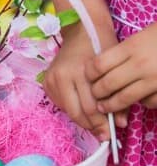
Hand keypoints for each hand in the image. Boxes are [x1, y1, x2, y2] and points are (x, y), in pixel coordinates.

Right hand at [43, 23, 117, 140]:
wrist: (80, 31)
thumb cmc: (100, 47)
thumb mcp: (112, 70)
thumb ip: (117, 97)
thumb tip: (119, 124)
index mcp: (79, 72)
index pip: (90, 107)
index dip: (101, 123)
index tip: (110, 133)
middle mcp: (62, 76)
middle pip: (76, 112)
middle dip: (91, 126)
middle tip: (102, 134)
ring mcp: (51, 78)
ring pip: (67, 110)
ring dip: (81, 119)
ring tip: (93, 122)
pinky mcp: (46, 81)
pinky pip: (59, 103)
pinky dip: (71, 109)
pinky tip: (80, 107)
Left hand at [86, 23, 156, 111]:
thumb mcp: (142, 36)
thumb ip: (124, 52)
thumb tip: (102, 67)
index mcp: (131, 47)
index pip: (98, 65)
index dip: (90, 74)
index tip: (88, 77)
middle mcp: (140, 64)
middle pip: (107, 84)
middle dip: (97, 93)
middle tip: (94, 96)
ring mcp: (155, 80)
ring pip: (124, 98)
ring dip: (112, 105)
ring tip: (105, 106)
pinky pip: (148, 102)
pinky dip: (142, 103)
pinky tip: (141, 99)